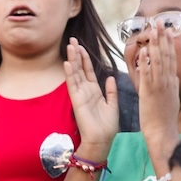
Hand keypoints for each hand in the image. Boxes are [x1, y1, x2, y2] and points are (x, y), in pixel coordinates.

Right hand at [63, 37, 117, 158]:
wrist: (102, 140)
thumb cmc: (107, 126)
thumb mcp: (112, 105)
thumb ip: (111, 91)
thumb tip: (110, 77)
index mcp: (94, 91)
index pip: (87, 71)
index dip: (85, 59)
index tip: (82, 46)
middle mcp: (85, 91)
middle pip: (79, 69)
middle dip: (76, 54)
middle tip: (72, 40)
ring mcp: (80, 95)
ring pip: (75, 73)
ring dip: (72, 59)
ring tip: (70, 46)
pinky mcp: (77, 100)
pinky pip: (72, 84)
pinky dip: (70, 74)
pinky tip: (67, 63)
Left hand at [135, 22, 179, 148]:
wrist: (162, 132)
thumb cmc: (164, 117)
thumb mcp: (170, 97)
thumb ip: (171, 85)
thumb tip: (173, 76)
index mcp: (172, 81)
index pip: (171, 58)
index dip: (169, 43)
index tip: (167, 30)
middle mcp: (168, 81)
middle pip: (166, 55)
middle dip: (162, 37)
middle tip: (159, 22)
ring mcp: (160, 86)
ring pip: (158, 61)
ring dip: (155, 44)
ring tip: (151, 30)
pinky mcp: (150, 92)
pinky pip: (147, 74)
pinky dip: (146, 61)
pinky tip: (143, 50)